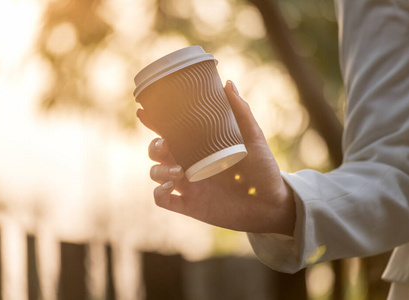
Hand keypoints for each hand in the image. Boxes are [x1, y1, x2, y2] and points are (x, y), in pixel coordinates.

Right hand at [137, 81, 295, 234]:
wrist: (271, 203)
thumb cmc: (263, 169)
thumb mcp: (253, 138)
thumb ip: (240, 112)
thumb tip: (227, 83)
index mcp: (199, 147)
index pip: (171, 132)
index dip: (154, 123)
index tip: (144, 112)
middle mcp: (189, 165)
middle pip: (156, 152)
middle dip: (154, 147)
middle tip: (166, 144)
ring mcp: (188, 186)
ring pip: (156, 174)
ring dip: (159, 170)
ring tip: (178, 170)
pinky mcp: (190, 206)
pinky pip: (162, 200)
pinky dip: (159, 193)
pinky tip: (170, 187)